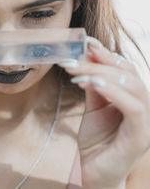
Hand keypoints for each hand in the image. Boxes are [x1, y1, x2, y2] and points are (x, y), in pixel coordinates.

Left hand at [58, 36, 149, 188]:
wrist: (96, 173)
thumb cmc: (97, 141)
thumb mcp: (93, 108)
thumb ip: (93, 87)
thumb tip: (86, 59)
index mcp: (133, 97)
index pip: (124, 69)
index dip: (105, 53)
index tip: (84, 43)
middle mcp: (143, 105)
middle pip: (127, 73)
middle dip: (98, 60)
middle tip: (73, 57)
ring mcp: (145, 121)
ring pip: (131, 85)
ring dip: (101, 73)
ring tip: (76, 70)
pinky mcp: (141, 136)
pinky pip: (132, 107)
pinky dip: (112, 91)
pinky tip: (90, 83)